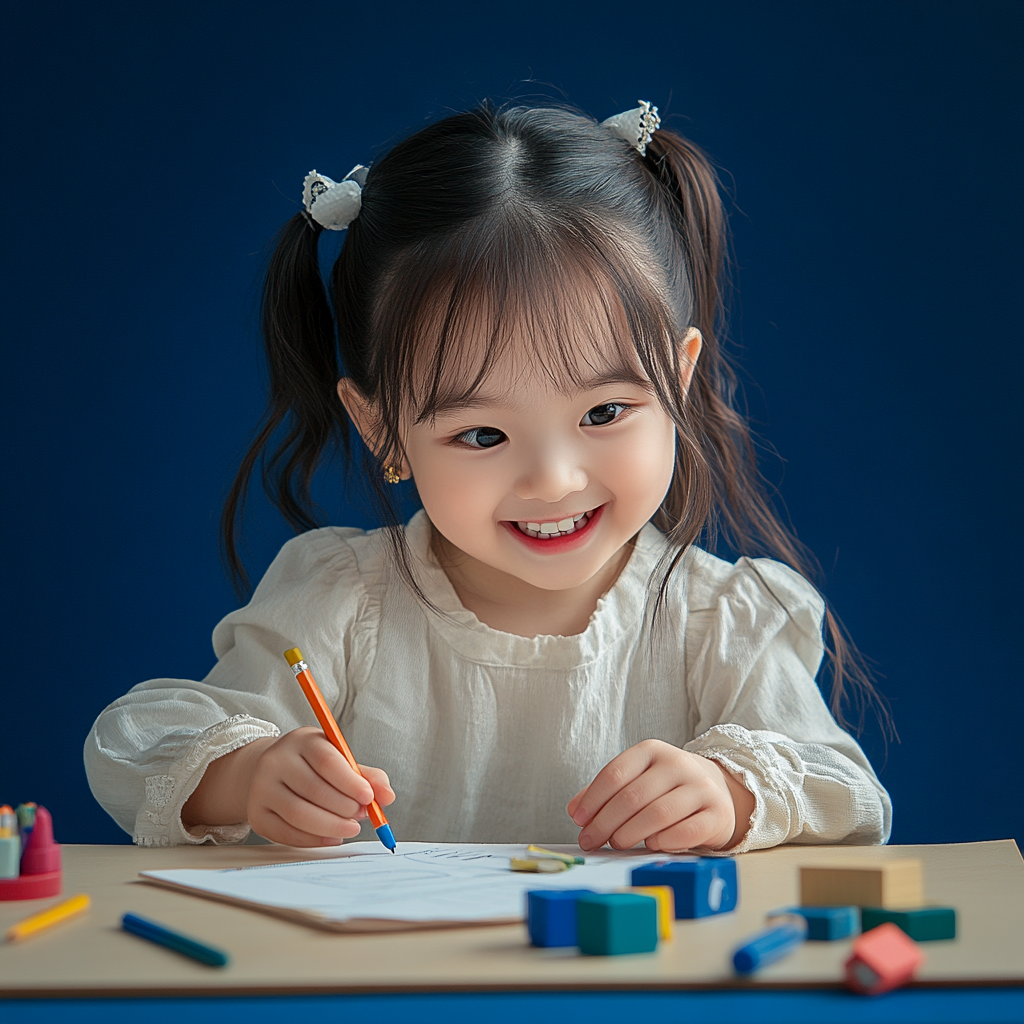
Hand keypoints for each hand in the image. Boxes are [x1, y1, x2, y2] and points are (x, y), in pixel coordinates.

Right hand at [182, 728, 394, 847]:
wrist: (270, 771)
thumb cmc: (313, 766)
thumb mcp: (338, 759)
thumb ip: (365, 776)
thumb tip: (388, 796)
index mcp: (302, 741)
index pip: (326, 761)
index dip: (350, 782)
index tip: (369, 797)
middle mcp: (276, 761)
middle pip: (313, 789)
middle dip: (343, 807)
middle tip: (362, 815)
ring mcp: (261, 788)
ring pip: (299, 814)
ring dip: (331, 826)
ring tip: (351, 828)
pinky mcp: (256, 814)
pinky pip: (286, 833)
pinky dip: (313, 840)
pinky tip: (332, 837)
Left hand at [566, 740, 753, 852]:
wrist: (717, 790)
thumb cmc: (666, 788)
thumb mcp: (636, 779)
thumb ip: (605, 792)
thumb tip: (574, 809)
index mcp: (652, 750)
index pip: (615, 773)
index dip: (593, 799)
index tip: (579, 820)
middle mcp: (678, 764)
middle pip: (633, 796)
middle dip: (606, 822)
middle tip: (591, 840)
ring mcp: (701, 788)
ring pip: (658, 814)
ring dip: (631, 833)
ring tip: (617, 843)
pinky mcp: (717, 814)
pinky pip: (686, 831)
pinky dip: (664, 841)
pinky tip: (651, 845)